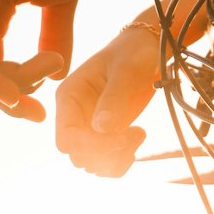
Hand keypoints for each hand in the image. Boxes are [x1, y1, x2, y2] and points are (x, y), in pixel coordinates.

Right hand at [55, 24, 159, 176]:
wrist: (146, 50)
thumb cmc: (134, 53)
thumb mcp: (127, 70)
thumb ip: (114, 97)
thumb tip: (102, 129)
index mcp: (69, 96)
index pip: (67, 137)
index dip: (92, 146)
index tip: (123, 137)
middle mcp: (74, 114)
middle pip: (78, 155)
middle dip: (107, 153)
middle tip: (137, 133)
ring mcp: (88, 126)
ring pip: (91, 163)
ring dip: (116, 160)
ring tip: (138, 135)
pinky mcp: (104, 134)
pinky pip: (105, 162)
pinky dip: (120, 161)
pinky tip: (136, 142)